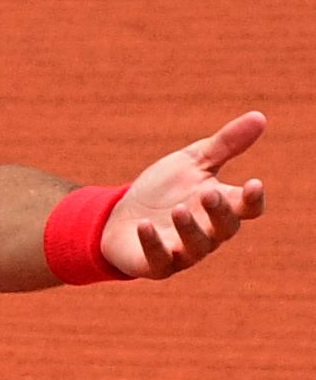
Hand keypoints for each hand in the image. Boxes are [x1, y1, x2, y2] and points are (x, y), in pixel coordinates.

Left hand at [102, 111, 267, 279]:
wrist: (119, 216)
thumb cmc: (163, 190)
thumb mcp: (191, 162)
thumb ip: (225, 144)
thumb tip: (260, 116)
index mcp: (219, 207)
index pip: (247, 208)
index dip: (252, 199)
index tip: (253, 183)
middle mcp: (207, 233)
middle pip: (225, 228)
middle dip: (219, 212)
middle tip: (209, 192)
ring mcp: (183, 251)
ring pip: (196, 247)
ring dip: (188, 228)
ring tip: (178, 210)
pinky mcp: (155, 264)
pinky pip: (159, 259)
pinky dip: (153, 243)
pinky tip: (144, 225)